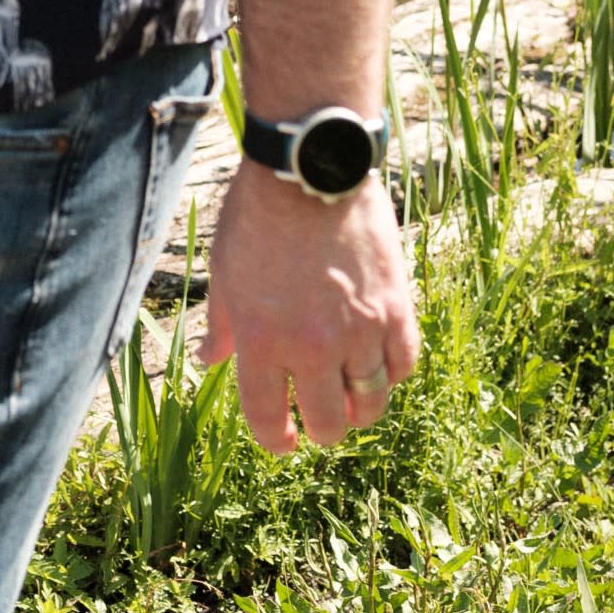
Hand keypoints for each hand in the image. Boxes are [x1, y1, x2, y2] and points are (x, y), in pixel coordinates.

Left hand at [199, 161, 420, 450]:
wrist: (310, 170)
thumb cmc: (258, 215)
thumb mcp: (223, 270)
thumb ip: (221, 323)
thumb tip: (211, 359)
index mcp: (262, 341)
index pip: (267, 418)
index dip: (275, 440)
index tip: (282, 442)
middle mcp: (312, 347)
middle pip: (327, 423)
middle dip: (321, 429)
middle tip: (320, 419)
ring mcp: (359, 331)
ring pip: (371, 402)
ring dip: (360, 409)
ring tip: (352, 398)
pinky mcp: (395, 310)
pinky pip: (402, 365)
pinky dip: (391, 373)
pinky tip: (379, 363)